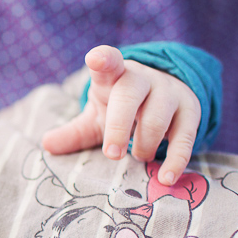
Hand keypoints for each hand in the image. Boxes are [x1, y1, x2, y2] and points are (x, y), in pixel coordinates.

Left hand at [41, 45, 201, 186]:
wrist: (163, 96)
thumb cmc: (121, 108)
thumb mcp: (96, 116)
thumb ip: (74, 131)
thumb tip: (46, 144)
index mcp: (114, 75)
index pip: (109, 61)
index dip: (103, 59)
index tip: (95, 59)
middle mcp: (143, 78)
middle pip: (130, 96)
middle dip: (118, 127)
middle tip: (112, 155)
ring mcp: (169, 91)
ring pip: (157, 118)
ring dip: (144, 145)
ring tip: (138, 156)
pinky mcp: (191, 110)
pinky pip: (185, 137)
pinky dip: (175, 160)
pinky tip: (165, 178)